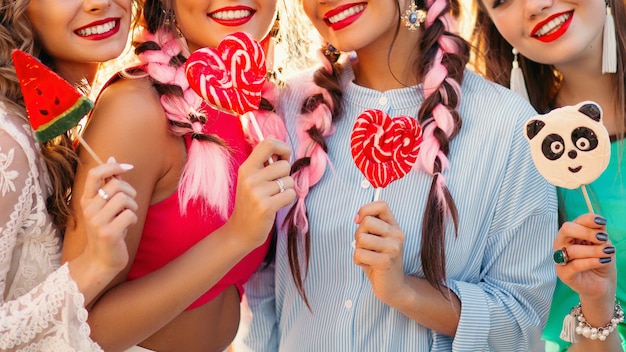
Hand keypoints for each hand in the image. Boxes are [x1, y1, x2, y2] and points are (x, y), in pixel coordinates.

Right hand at [79, 158, 137, 275]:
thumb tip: (112, 157)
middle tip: (130, 203)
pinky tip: (127, 226)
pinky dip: (133, 219)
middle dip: (130, 191)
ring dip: (133, 206)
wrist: (101, 260)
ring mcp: (97, 222)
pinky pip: (130, 215)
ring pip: (124, 199)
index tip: (128, 167)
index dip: (113, 166)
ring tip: (128, 216)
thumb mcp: (105, 206)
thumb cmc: (107, 229)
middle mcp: (88, 209)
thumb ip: (109, 184)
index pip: (94, 173)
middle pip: (115, 185)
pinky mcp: (109, 233)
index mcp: (86, 200)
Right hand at [227, 138, 294, 247]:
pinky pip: (290, 194)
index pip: (268, 143)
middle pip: (284, 165)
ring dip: (287, 190)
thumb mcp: (250, 178)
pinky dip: (288, 200)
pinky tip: (276, 205)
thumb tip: (272, 138)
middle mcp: (250, 177)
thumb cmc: (250, 203)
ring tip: (273, 197)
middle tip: (274, 187)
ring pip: (289, 181)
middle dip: (286, 176)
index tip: (282, 159)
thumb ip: (262, 161)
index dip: (282, 148)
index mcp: (246, 167)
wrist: (241, 231)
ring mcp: (257, 192)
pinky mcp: (266, 206)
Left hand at [353, 201, 407, 305]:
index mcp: (395, 227)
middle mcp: (397, 235)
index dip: (365, 210)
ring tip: (367, 256)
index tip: (359, 221)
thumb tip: (357, 218)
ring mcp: (393, 248)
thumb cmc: (380, 261)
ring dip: (358, 249)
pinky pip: (359, 254)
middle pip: (366, 221)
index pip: (381, 205)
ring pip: (361, 238)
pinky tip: (368, 265)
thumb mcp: (378, 240)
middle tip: (365, 246)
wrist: (394, 287)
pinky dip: (358, 260)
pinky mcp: (386, 262)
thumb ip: (370, 227)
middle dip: (358, 233)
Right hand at [555, 214, 615, 300]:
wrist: (602, 283)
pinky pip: (575, 265)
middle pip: (566, 229)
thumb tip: (598, 222)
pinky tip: (603, 261)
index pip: (575, 221)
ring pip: (572, 250)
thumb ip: (599, 232)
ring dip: (594, 250)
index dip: (588, 220)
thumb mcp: (603, 244)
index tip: (603, 223)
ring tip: (608, 253)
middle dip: (586, 232)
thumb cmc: (601, 261)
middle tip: (602, 238)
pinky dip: (591, 262)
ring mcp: (560, 258)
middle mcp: (562, 244)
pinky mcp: (563, 273)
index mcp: (571, 234)